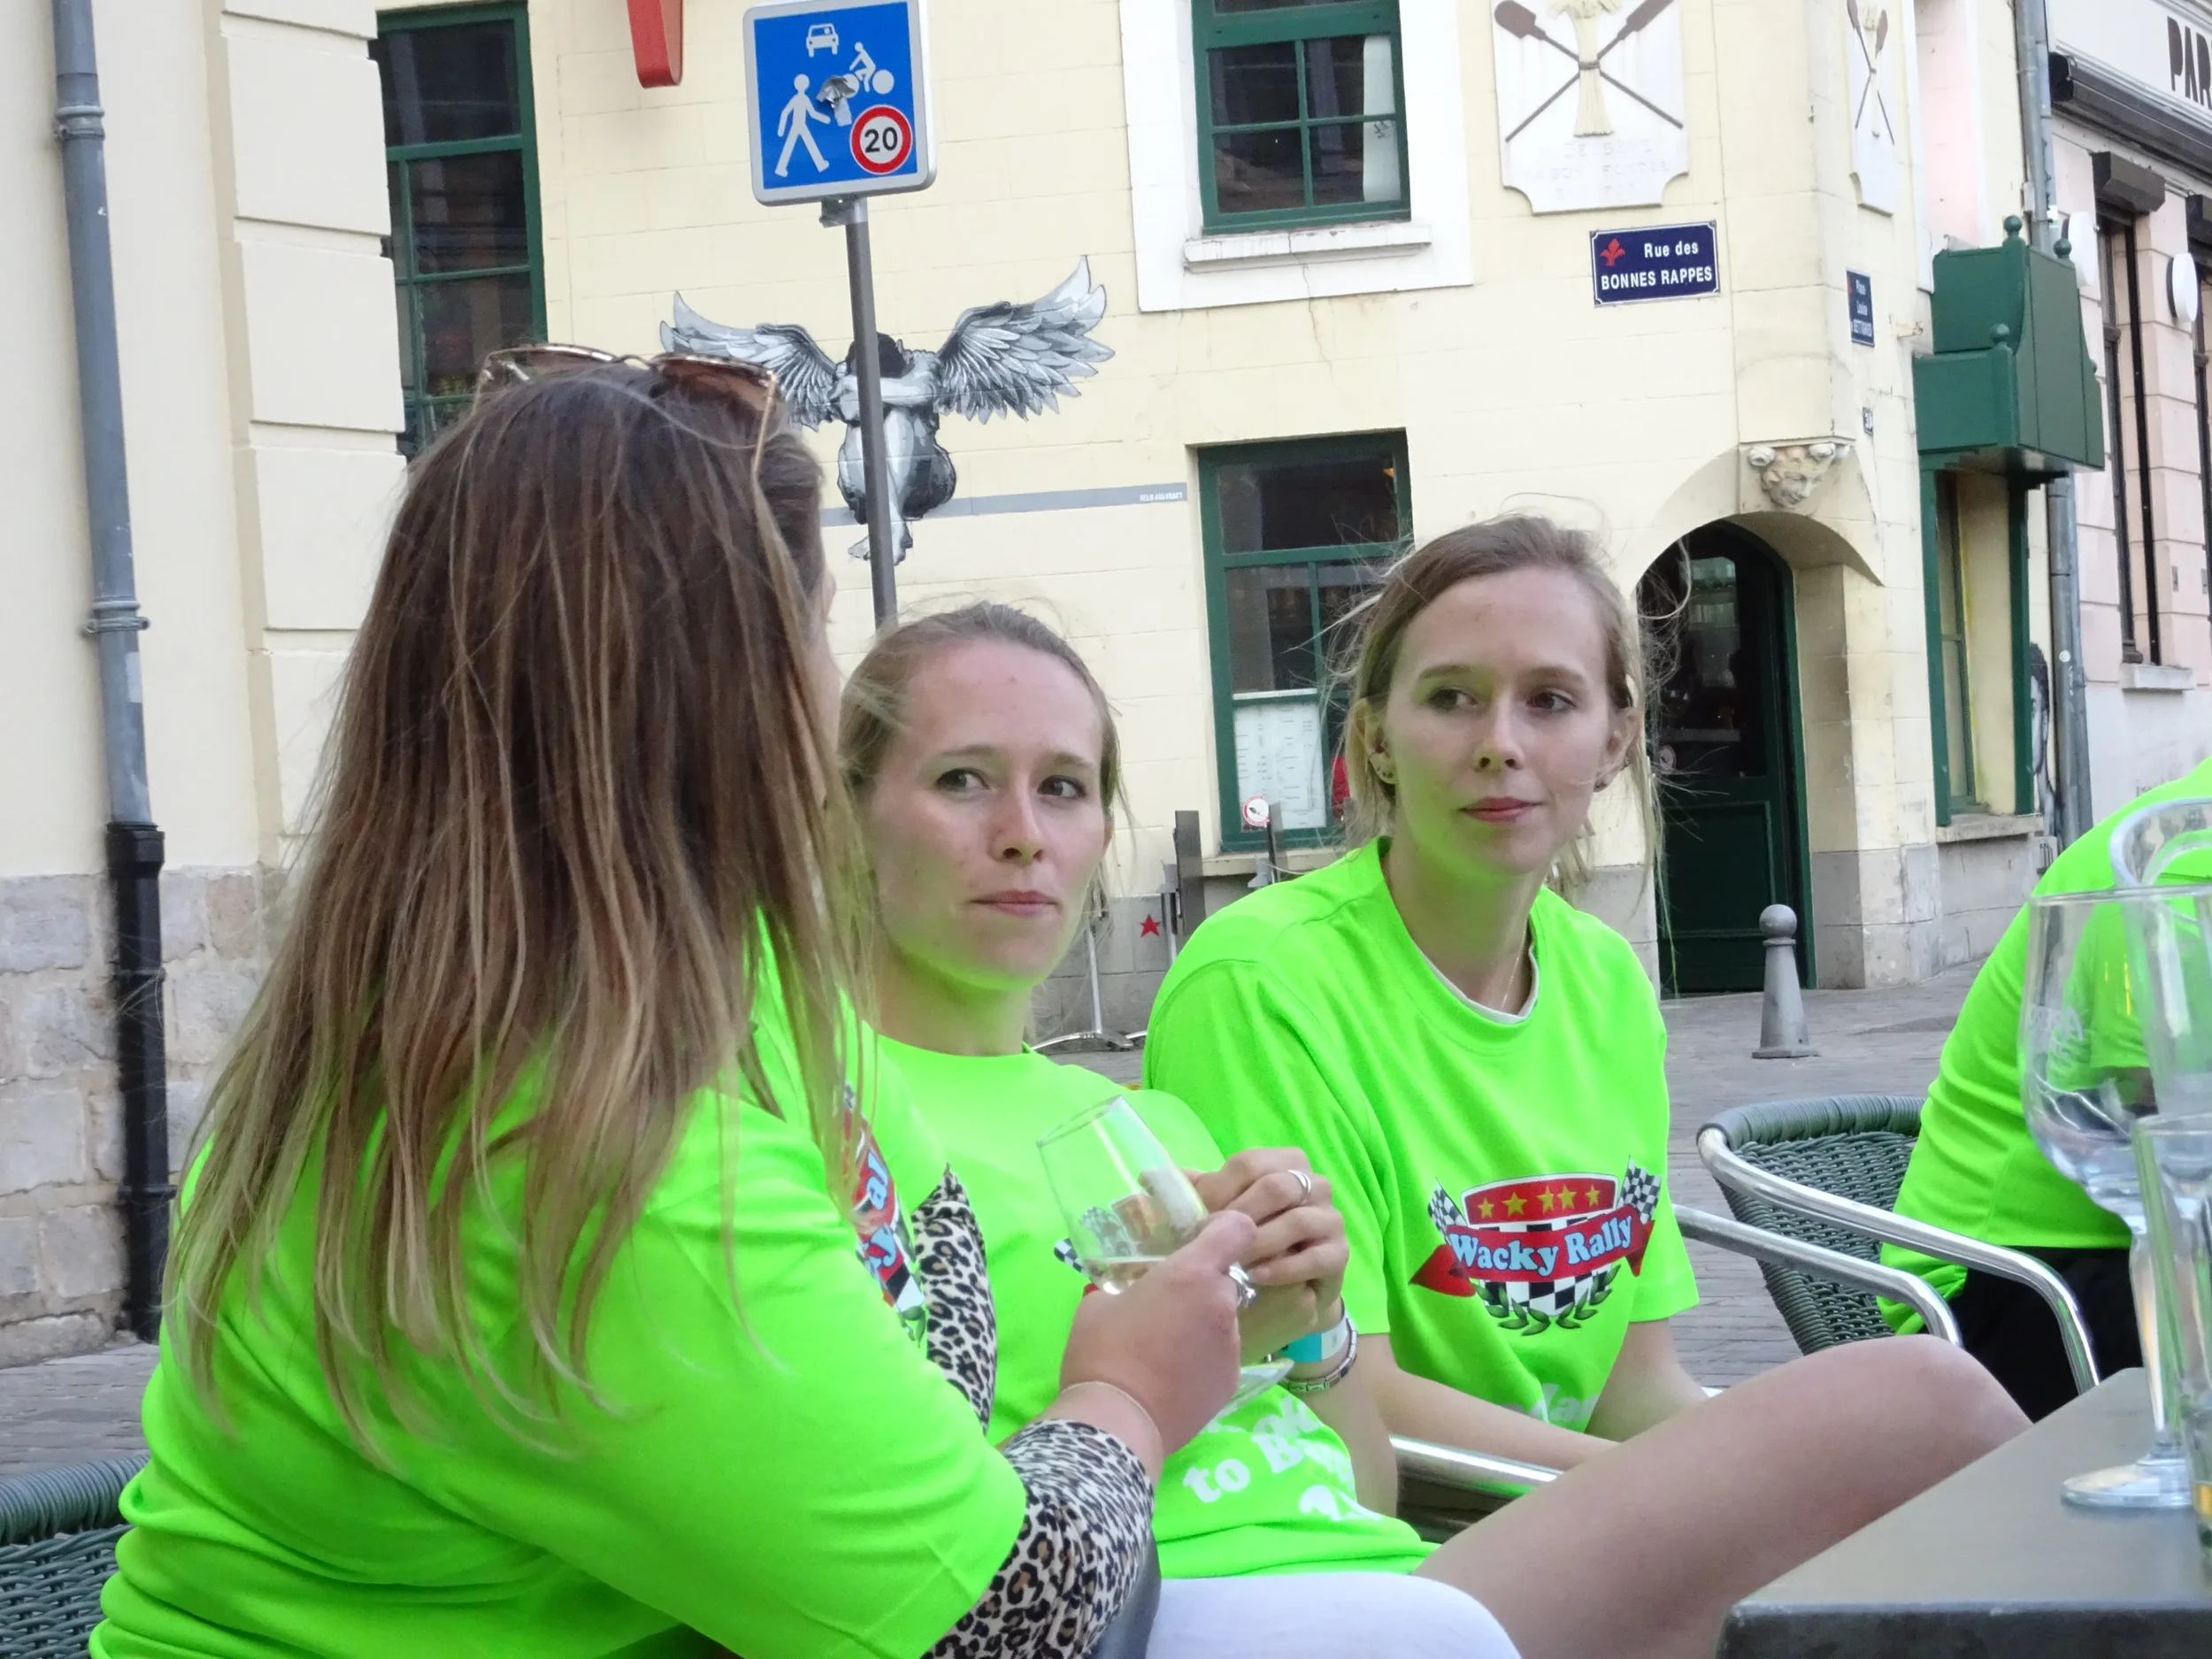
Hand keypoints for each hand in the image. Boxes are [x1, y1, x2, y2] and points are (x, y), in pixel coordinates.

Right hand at [1058, 1210, 1255, 1451]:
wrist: (1117, 1422)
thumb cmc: (1101, 1353)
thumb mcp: (1098, 1304)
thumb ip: (1125, 1286)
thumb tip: (1128, 1293)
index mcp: (1193, 1274)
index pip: (1238, 1228)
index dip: (1223, 1228)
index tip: (1200, 1240)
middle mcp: (1222, 1304)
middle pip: (1223, 1280)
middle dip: (1200, 1287)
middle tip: (1166, 1306)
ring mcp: (1230, 1345)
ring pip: (1222, 1319)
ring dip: (1201, 1324)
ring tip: (1165, 1349)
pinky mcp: (1230, 1380)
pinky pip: (1220, 1354)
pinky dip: (1203, 1358)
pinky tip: (1173, 1376)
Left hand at [1192, 1149, 1347, 1350]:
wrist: (1280, 1287)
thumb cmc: (1244, 1242)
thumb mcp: (1213, 1215)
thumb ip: (1187, 1195)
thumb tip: (1146, 1179)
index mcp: (1281, 1163)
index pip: (1249, 1163)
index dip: (1220, 1189)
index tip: (1197, 1220)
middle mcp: (1312, 1183)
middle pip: (1278, 1186)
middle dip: (1240, 1215)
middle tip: (1212, 1242)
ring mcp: (1330, 1218)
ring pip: (1300, 1220)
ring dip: (1261, 1241)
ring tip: (1233, 1262)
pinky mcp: (1339, 1254)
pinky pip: (1319, 1256)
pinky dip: (1285, 1266)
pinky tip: (1258, 1277)